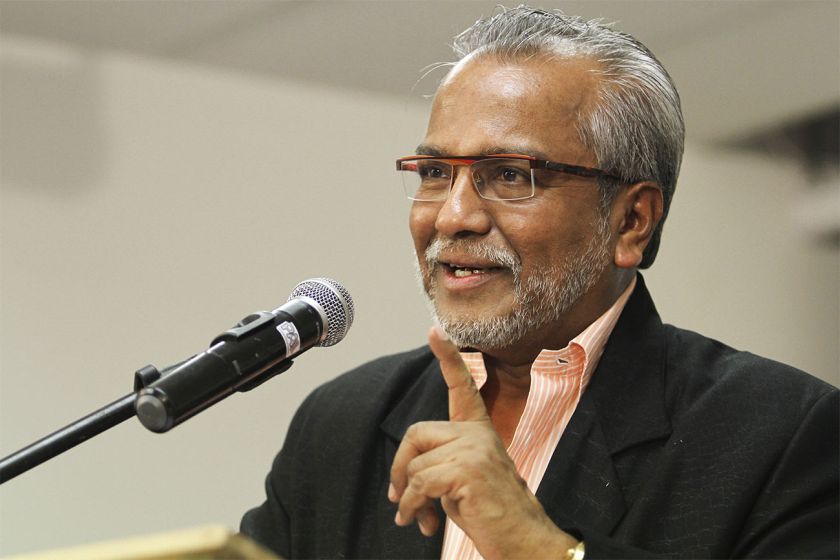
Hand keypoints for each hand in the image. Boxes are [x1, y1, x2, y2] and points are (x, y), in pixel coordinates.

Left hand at [388, 326, 575, 558]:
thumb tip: (400, 479)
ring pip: (415, 464)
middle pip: (416, 433)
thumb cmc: (490, 513)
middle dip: (400, 467)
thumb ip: (439, 462)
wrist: (523, 540)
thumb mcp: (461, 479)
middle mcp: (479, 433)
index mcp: (479, 431)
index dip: (448, 358)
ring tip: (420, 518)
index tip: (435, 330)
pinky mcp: (468, 469)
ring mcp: (475, 449)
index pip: (463, 386)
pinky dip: (412, 505)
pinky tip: (420, 521)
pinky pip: (419, 482)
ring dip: (409, 497)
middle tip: (398, 497)